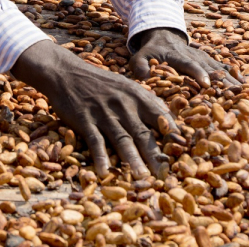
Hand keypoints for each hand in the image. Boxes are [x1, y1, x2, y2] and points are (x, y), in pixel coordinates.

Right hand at [11, 40, 174, 178]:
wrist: (66, 72)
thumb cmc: (100, 83)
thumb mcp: (126, 86)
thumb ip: (145, 102)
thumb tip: (169, 118)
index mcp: (136, 96)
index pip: (161, 117)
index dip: (172, 136)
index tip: (182, 153)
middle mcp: (123, 104)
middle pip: (143, 133)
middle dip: (155, 155)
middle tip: (165, 174)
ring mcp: (103, 112)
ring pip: (121, 139)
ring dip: (132, 159)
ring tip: (142, 177)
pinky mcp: (84, 119)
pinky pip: (95, 141)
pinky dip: (100, 157)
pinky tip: (105, 172)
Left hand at [130, 28, 239, 88]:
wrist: (164, 34)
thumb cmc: (151, 51)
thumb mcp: (140, 56)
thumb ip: (139, 66)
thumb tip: (143, 78)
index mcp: (177, 56)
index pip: (189, 64)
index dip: (198, 73)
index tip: (206, 84)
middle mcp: (194, 55)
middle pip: (210, 68)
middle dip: (221, 81)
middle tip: (233, 94)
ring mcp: (204, 57)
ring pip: (220, 68)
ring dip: (232, 80)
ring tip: (244, 93)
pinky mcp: (210, 59)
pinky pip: (224, 67)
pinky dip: (235, 75)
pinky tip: (246, 86)